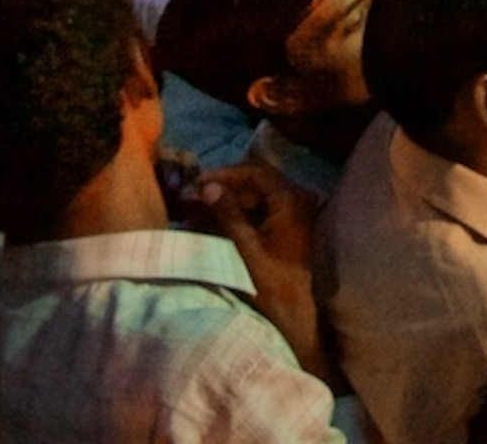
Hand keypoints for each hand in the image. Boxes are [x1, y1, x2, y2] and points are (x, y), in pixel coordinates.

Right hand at [191, 158, 321, 296]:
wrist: (293, 314)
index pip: (256, 173)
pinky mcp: (284, 229)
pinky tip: (208, 223)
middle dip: (221, 189)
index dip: (225, 174)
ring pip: (254, 199)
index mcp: (291, 201)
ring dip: (225, 203)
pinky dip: (234, 216)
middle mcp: (296, 201)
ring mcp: (292, 215)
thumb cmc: (271, 281)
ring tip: (193, 211)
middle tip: (191, 198)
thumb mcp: (245, 246)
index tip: (197, 182)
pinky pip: (257, 213)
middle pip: (255, 184)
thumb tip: (208, 186)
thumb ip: (227, 213)